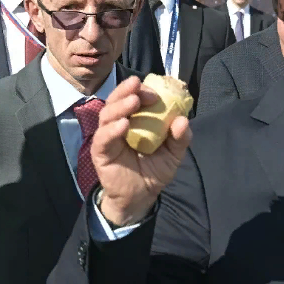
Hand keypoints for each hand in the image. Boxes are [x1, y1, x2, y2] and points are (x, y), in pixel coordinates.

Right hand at [93, 76, 192, 225]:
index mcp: (134, 120)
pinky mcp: (101, 152)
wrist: (141, 197)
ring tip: (133, 101)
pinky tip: (123, 125)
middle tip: (139, 86)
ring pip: (107, 115)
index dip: (141, 90)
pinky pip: (103, 138)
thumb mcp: (173, 154)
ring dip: (119, 106)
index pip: (132, 97)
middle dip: (126, 91)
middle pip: (116, 101)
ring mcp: (108, 138)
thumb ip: (180, 138)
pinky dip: (112, 130)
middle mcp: (118, 124)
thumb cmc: (153, 171)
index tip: (155, 91)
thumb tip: (182, 119)